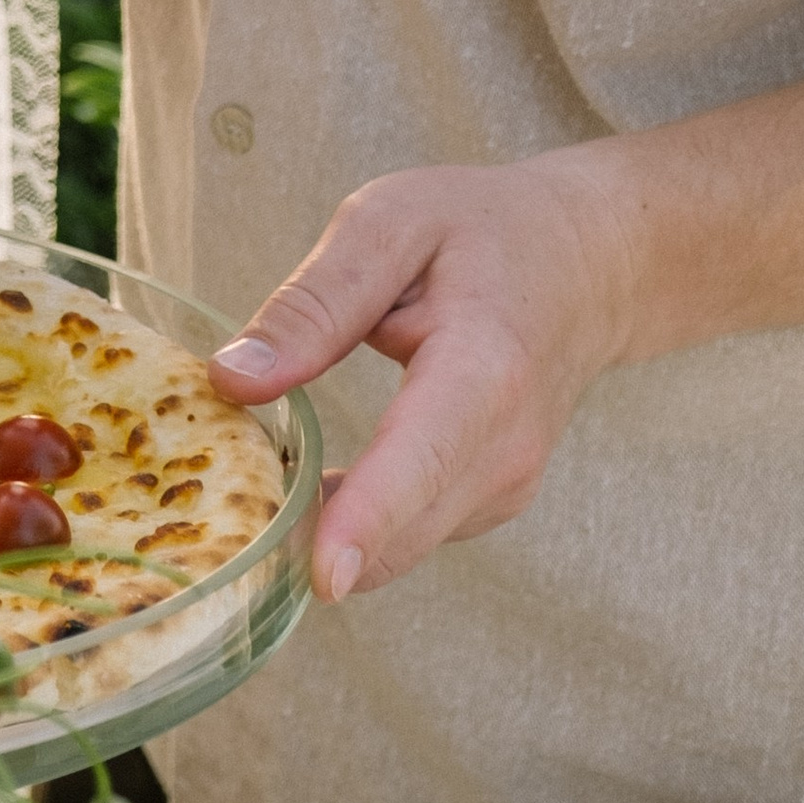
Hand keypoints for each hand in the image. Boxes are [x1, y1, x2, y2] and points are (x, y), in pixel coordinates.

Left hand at [205, 152, 642, 600]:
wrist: (586, 265)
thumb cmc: (481, 232)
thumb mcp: (386, 225)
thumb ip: (313, 304)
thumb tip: (231, 379)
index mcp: (485, 368)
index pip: (423, 456)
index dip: (369, 519)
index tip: (323, 577)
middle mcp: (507, 448)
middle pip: (403, 528)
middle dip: (308, 540)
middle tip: (217, 518)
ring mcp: (506, 488)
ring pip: (398, 546)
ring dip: (324, 532)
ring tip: (260, 478)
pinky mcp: (488, 505)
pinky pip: (406, 537)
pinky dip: (352, 525)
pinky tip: (309, 482)